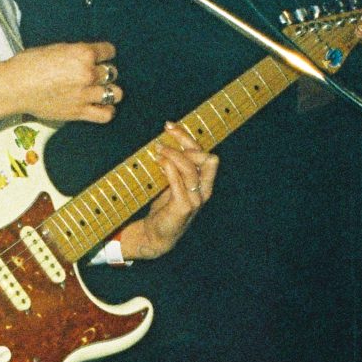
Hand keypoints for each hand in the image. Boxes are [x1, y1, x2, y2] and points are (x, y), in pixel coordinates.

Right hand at [0, 41, 121, 124]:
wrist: (15, 87)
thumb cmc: (29, 65)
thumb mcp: (56, 49)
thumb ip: (76, 53)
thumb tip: (86, 57)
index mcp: (82, 53)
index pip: (109, 51)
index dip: (105, 53)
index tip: (102, 56)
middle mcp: (88, 73)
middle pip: (112, 72)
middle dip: (105, 72)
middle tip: (96, 74)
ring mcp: (85, 94)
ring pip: (115, 93)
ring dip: (110, 91)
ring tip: (102, 91)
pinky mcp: (79, 112)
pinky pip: (105, 114)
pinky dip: (107, 110)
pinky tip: (102, 106)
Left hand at [117, 123, 218, 259]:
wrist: (156, 234)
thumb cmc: (164, 207)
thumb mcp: (171, 183)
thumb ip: (174, 167)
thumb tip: (164, 142)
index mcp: (203, 182)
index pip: (204, 153)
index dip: (187, 137)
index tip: (169, 127)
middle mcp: (204, 189)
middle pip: (205, 157)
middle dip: (184, 142)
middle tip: (162, 139)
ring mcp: (196, 198)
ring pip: (191, 168)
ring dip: (173, 155)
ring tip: (157, 151)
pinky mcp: (184, 207)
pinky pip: (179, 182)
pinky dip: (169, 169)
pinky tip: (159, 163)